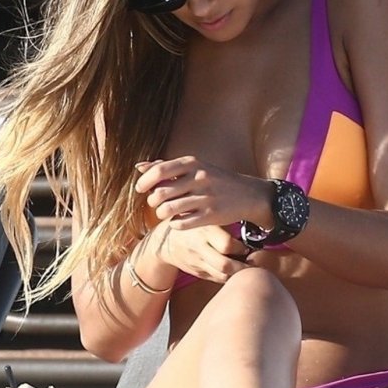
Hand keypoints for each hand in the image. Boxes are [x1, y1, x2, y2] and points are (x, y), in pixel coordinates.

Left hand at [135, 157, 272, 231]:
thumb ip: (166, 166)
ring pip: (167, 210)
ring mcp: (205, 197)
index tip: (140, 189)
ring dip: (161, 214)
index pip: (159, 171)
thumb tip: (138, 167)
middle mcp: (199, 178)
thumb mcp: (194, 167)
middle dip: (152, 201)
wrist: (249, 195)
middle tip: (156, 203)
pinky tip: (178, 220)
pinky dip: (174, 224)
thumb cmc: (215, 179)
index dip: (144, 182)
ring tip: (165, 213)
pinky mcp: (211, 216)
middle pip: (160, 193)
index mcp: (193, 164)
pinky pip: (180, 223)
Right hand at [152, 222, 252, 284]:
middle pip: (225, 265)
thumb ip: (223, 220)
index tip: (249, 246)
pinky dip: (229, 277)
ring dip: (238, 274)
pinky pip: (217, 279)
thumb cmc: (194, 225)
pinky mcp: (198, 273)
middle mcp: (200, 249)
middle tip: (254, 262)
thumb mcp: (205, 217)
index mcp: (203, 232)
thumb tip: (252, 220)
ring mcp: (198, 263)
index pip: (226, 245)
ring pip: (223, 276)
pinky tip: (235, 271)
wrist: (167, 241)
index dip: (241, 247)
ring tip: (248, 268)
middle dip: (244, 267)